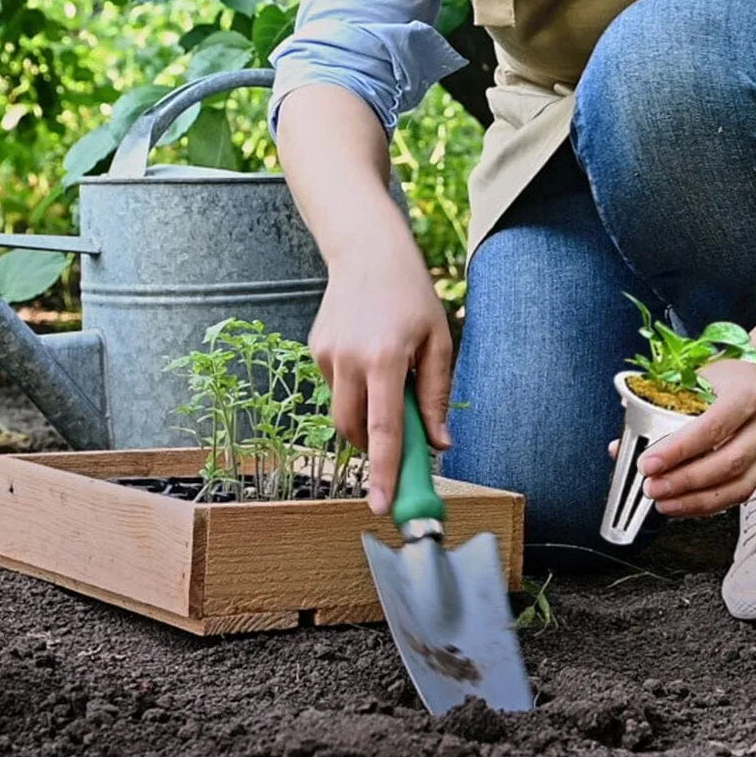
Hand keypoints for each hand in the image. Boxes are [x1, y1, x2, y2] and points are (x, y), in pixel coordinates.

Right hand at [306, 227, 453, 517]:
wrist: (366, 250)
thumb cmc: (410, 294)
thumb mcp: (437, 341)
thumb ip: (436, 395)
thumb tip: (440, 443)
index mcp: (386, 358)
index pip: (383, 430)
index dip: (385, 472)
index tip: (382, 506)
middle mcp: (350, 360)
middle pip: (354, 431)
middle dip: (373, 448)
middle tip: (398, 446)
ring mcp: (327, 355)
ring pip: (341, 413)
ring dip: (364, 417)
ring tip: (389, 381)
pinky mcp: (315, 350)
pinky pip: (336, 388)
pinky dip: (355, 388)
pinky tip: (369, 355)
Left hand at [609, 357, 755, 517]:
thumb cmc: (722, 378)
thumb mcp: (691, 378)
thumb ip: (656, 409)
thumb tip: (620, 447)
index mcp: (744, 393)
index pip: (711, 426)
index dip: (678, 449)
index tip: (648, 464)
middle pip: (727, 461)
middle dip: (684, 480)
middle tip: (652, 487)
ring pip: (737, 485)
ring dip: (696, 500)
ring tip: (663, 502)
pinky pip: (739, 494)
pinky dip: (708, 505)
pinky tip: (683, 505)